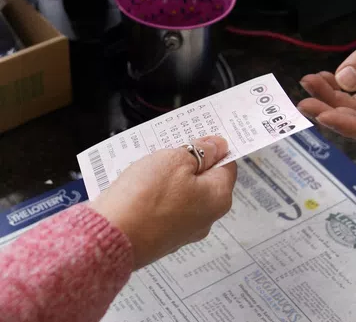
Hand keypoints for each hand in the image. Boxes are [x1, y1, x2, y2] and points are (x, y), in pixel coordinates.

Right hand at [90, 136, 236, 268]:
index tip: (199, 136)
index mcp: (219, 198)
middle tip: (170, 146)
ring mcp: (184, 231)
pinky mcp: (162, 237)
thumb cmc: (145, 197)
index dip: (214, 147)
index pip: (227, 165)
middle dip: (190, 162)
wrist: (110, 238)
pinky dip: (157, 195)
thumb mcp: (175, 160)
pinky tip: (141, 185)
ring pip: (183, 194)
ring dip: (170, 177)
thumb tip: (218, 146)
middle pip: (205, 180)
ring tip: (151, 163)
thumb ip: (201, 151)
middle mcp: (207, 218)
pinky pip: (166, 208)